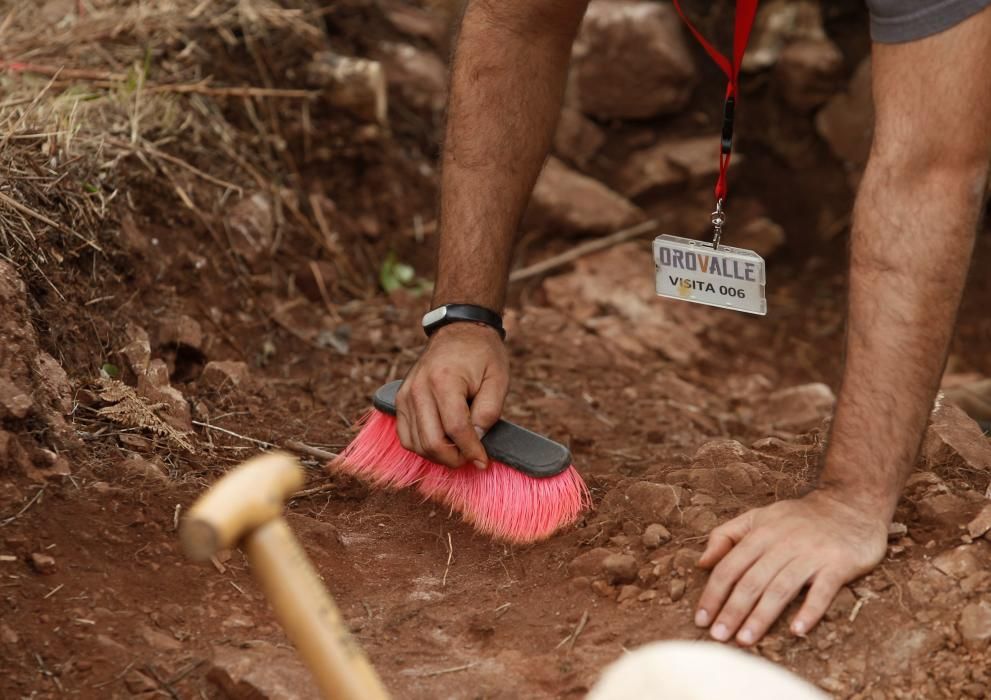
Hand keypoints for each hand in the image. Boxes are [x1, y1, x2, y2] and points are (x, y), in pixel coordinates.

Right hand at [395, 322, 508, 468]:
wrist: (460, 331)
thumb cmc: (482, 355)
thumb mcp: (498, 379)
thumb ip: (488, 412)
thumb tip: (476, 441)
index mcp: (444, 380)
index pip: (455, 428)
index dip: (471, 450)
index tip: (483, 461)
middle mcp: (419, 388)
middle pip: (431, 441)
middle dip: (454, 458)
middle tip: (471, 458)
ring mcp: (405, 395)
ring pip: (416, 444)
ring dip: (439, 456)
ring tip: (459, 450)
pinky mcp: (400, 400)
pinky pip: (405, 436)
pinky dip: (423, 447)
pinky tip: (442, 444)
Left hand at [694, 489, 887, 645]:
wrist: (851, 504)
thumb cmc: (799, 517)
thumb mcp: (758, 516)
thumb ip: (727, 535)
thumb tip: (702, 562)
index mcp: (760, 533)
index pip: (730, 567)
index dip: (713, 593)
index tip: (701, 619)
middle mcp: (783, 543)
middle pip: (752, 581)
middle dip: (732, 611)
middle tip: (718, 636)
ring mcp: (811, 554)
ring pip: (781, 588)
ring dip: (761, 616)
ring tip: (745, 640)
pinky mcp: (838, 564)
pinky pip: (822, 590)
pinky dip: (809, 610)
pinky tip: (797, 630)